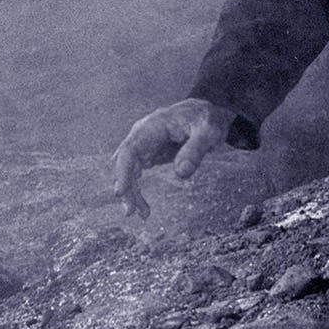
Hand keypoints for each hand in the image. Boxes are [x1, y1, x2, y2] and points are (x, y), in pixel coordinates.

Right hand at [109, 98, 237, 218]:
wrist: (206, 114)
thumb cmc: (207, 119)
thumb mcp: (208, 131)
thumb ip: (195, 150)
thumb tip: (181, 173)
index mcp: (153, 125)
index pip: (130, 149)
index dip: (122, 171)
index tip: (120, 192)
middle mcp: (143, 134)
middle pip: (125, 162)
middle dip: (126, 187)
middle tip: (132, 212)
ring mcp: (144, 144)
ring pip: (128, 170)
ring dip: (131, 192)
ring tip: (142, 214)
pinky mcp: (148, 154)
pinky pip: (136, 173)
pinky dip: (137, 189)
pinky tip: (143, 206)